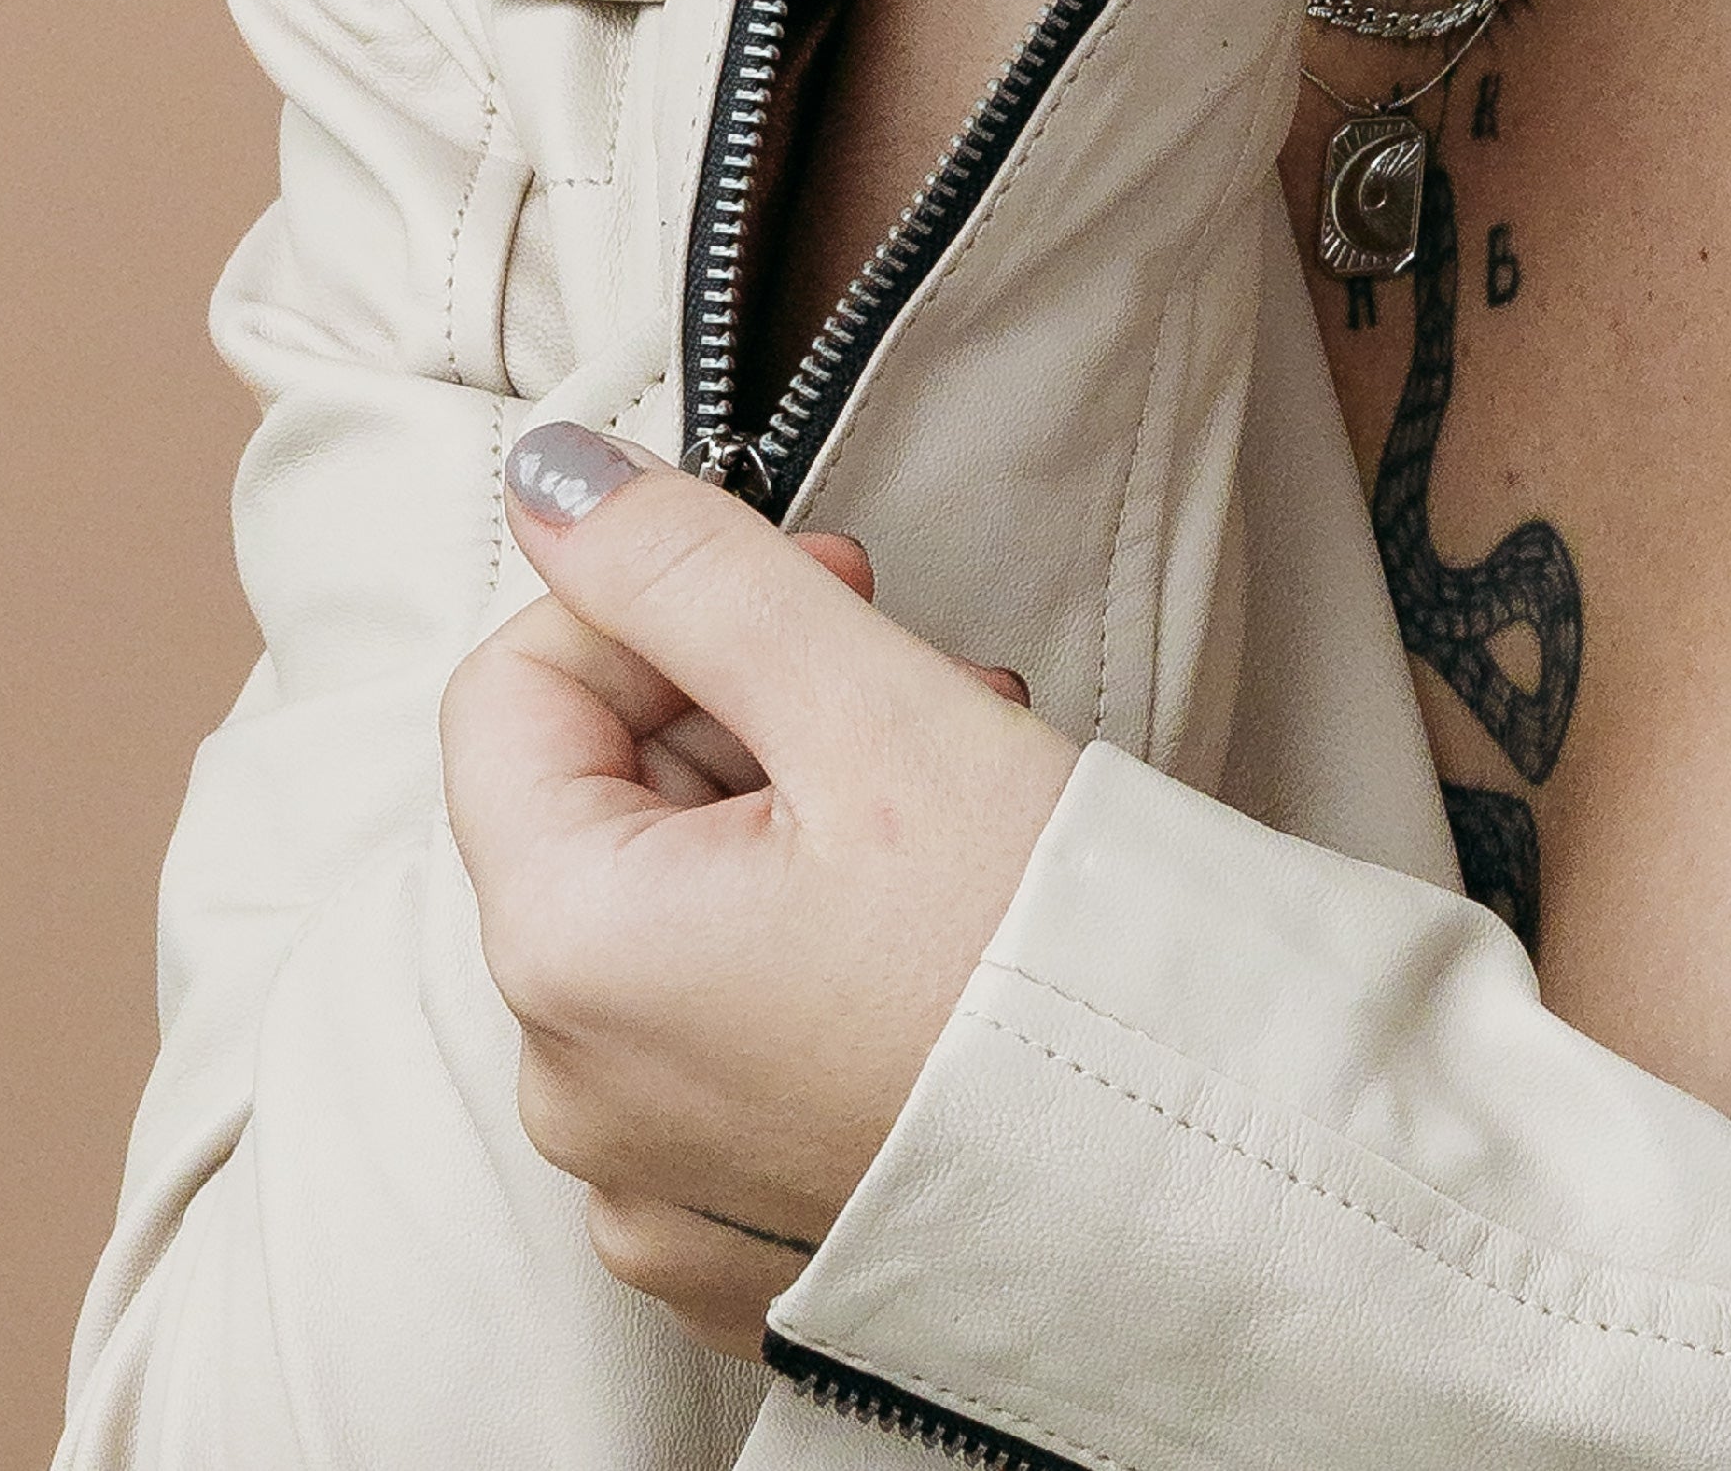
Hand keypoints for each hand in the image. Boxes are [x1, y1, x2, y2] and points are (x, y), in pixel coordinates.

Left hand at [444, 417, 1078, 1356]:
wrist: (1215, 1194)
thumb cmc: (1050, 964)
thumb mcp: (871, 712)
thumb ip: (689, 572)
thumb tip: (552, 485)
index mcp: (568, 950)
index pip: (516, 690)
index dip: (663, 603)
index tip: (824, 590)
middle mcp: (572, 1089)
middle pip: (600, 811)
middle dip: (752, 719)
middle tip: (926, 701)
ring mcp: (648, 1184)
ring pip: (672, 927)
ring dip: (796, 832)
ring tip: (962, 820)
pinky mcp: (733, 1246)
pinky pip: (719, 1059)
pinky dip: (804, 975)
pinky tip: (932, 951)